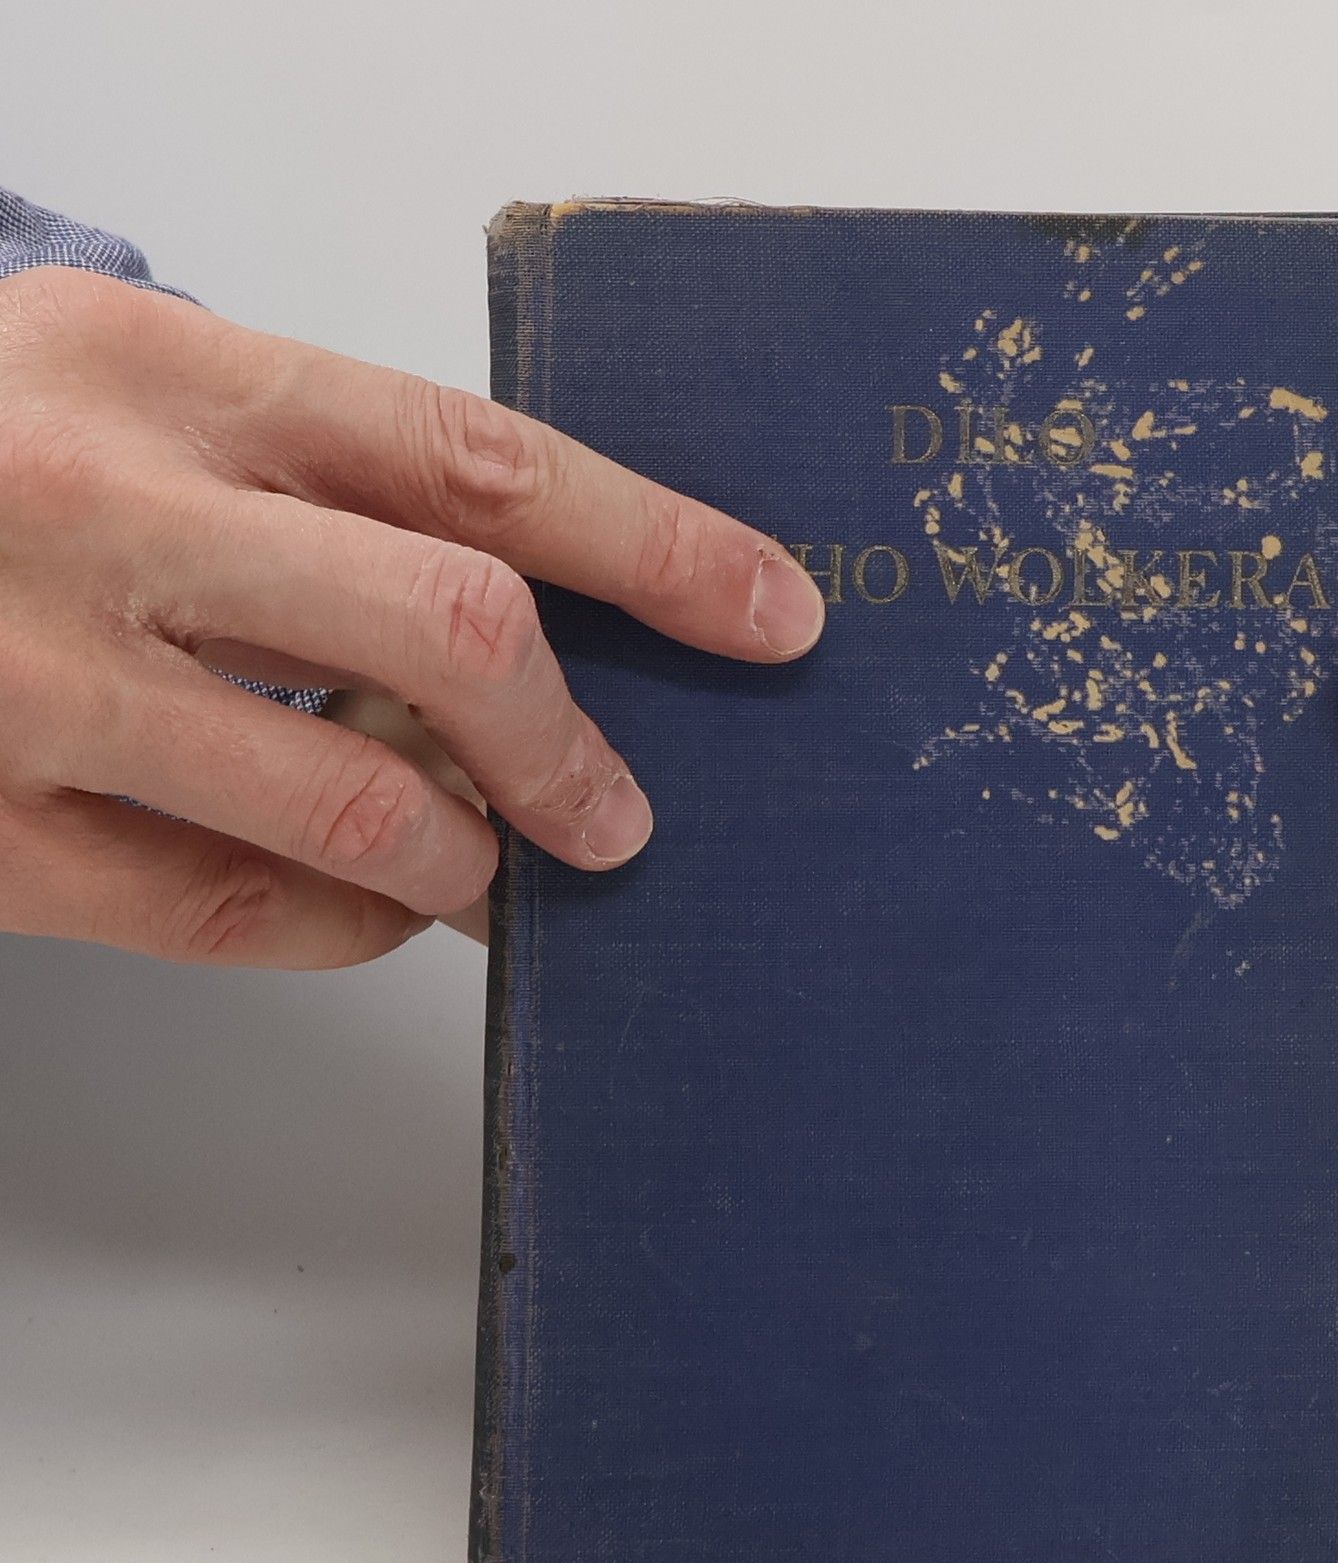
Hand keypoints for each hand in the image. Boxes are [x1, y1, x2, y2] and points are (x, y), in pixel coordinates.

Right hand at [0, 267, 824, 966]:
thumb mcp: (120, 395)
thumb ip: (310, 478)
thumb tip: (533, 606)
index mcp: (161, 374)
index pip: (477, 460)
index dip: (654, 545)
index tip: (768, 611)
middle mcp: (101, 513)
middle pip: (451, 630)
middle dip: (574, 742)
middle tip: (623, 811)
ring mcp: (35, 684)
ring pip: (368, 803)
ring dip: (474, 854)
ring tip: (491, 860)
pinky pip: (254, 910)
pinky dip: (355, 917)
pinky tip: (368, 895)